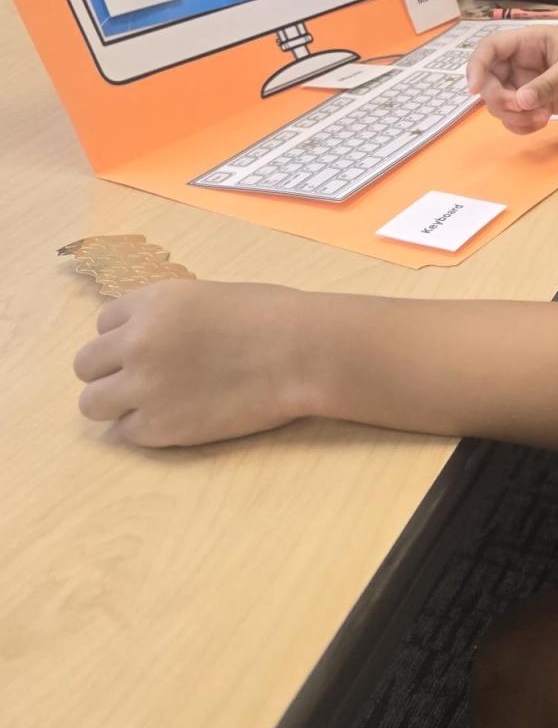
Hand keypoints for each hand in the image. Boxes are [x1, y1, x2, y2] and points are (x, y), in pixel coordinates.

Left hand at [74, 280, 312, 447]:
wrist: (300, 352)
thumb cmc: (269, 314)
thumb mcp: (206, 296)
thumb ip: (167, 316)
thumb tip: (149, 337)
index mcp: (151, 303)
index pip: (103, 324)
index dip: (126, 336)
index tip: (151, 345)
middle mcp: (137, 343)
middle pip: (86, 365)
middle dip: (111, 370)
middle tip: (144, 377)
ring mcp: (145, 388)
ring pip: (92, 403)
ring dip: (117, 402)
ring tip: (152, 401)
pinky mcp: (160, 428)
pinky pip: (127, 432)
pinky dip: (147, 426)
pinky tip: (179, 415)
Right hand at [467, 26, 557, 132]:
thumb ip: (549, 83)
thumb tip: (520, 100)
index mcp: (526, 42)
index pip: (489, 48)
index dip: (476, 66)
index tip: (474, 89)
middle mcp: (519, 63)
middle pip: (488, 82)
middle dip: (501, 100)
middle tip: (525, 110)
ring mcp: (525, 84)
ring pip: (499, 104)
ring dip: (514, 117)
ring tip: (543, 118)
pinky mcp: (534, 103)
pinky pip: (514, 118)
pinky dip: (521, 126)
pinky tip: (542, 123)